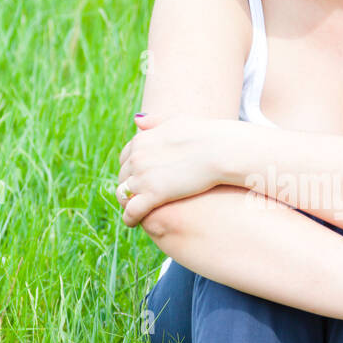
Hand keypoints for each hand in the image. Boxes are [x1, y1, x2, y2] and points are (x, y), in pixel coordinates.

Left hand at [115, 112, 222, 226]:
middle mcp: (137, 157)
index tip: (138, 178)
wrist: (219, 150)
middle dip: (129, 187)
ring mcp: (143, 176)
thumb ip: (155, 121)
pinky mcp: (153, 195)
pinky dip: (129, 218)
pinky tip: (132, 223)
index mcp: (141, 140)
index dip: (131, 169)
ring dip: (127, 203)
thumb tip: (136, 119)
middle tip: (136, 197)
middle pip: (123, 177)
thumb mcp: (176, 121)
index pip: (125, 158)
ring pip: (123, 194)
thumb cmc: (205, 134)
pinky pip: (132, 211)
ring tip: (133, 212)